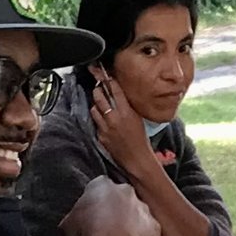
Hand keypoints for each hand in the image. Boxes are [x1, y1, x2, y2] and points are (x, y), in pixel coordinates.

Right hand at [62, 176, 162, 235]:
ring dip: (131, 224)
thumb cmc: (87, 235)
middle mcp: (126, 192)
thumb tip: (73, 225)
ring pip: (137, 214)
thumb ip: (74, 217)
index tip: (91, 213)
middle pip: (121, 197)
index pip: (98, 186)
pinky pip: (148, 232)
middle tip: (106, 227)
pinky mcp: (155, 228)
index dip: (94, 201)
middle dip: (115, 209)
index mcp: (102, 185)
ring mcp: (144, 209)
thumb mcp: (68, 223)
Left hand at [87, 67, 160, 185]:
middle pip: (100, 96)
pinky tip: (103, 121)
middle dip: (98, 90)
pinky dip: (98, 120)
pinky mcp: (100, 135)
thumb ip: (128, 106)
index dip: (109, 81)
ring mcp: (106, 127)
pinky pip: (96, 123)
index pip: (115, 90)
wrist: (136, 158)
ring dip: (97, 105)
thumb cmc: (140, 139)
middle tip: (99, 88)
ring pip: (94, 109)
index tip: (106, 76)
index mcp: (127, 111)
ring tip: (100, 105)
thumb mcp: (138, 118)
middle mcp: (114, 118)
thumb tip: (119, 94)